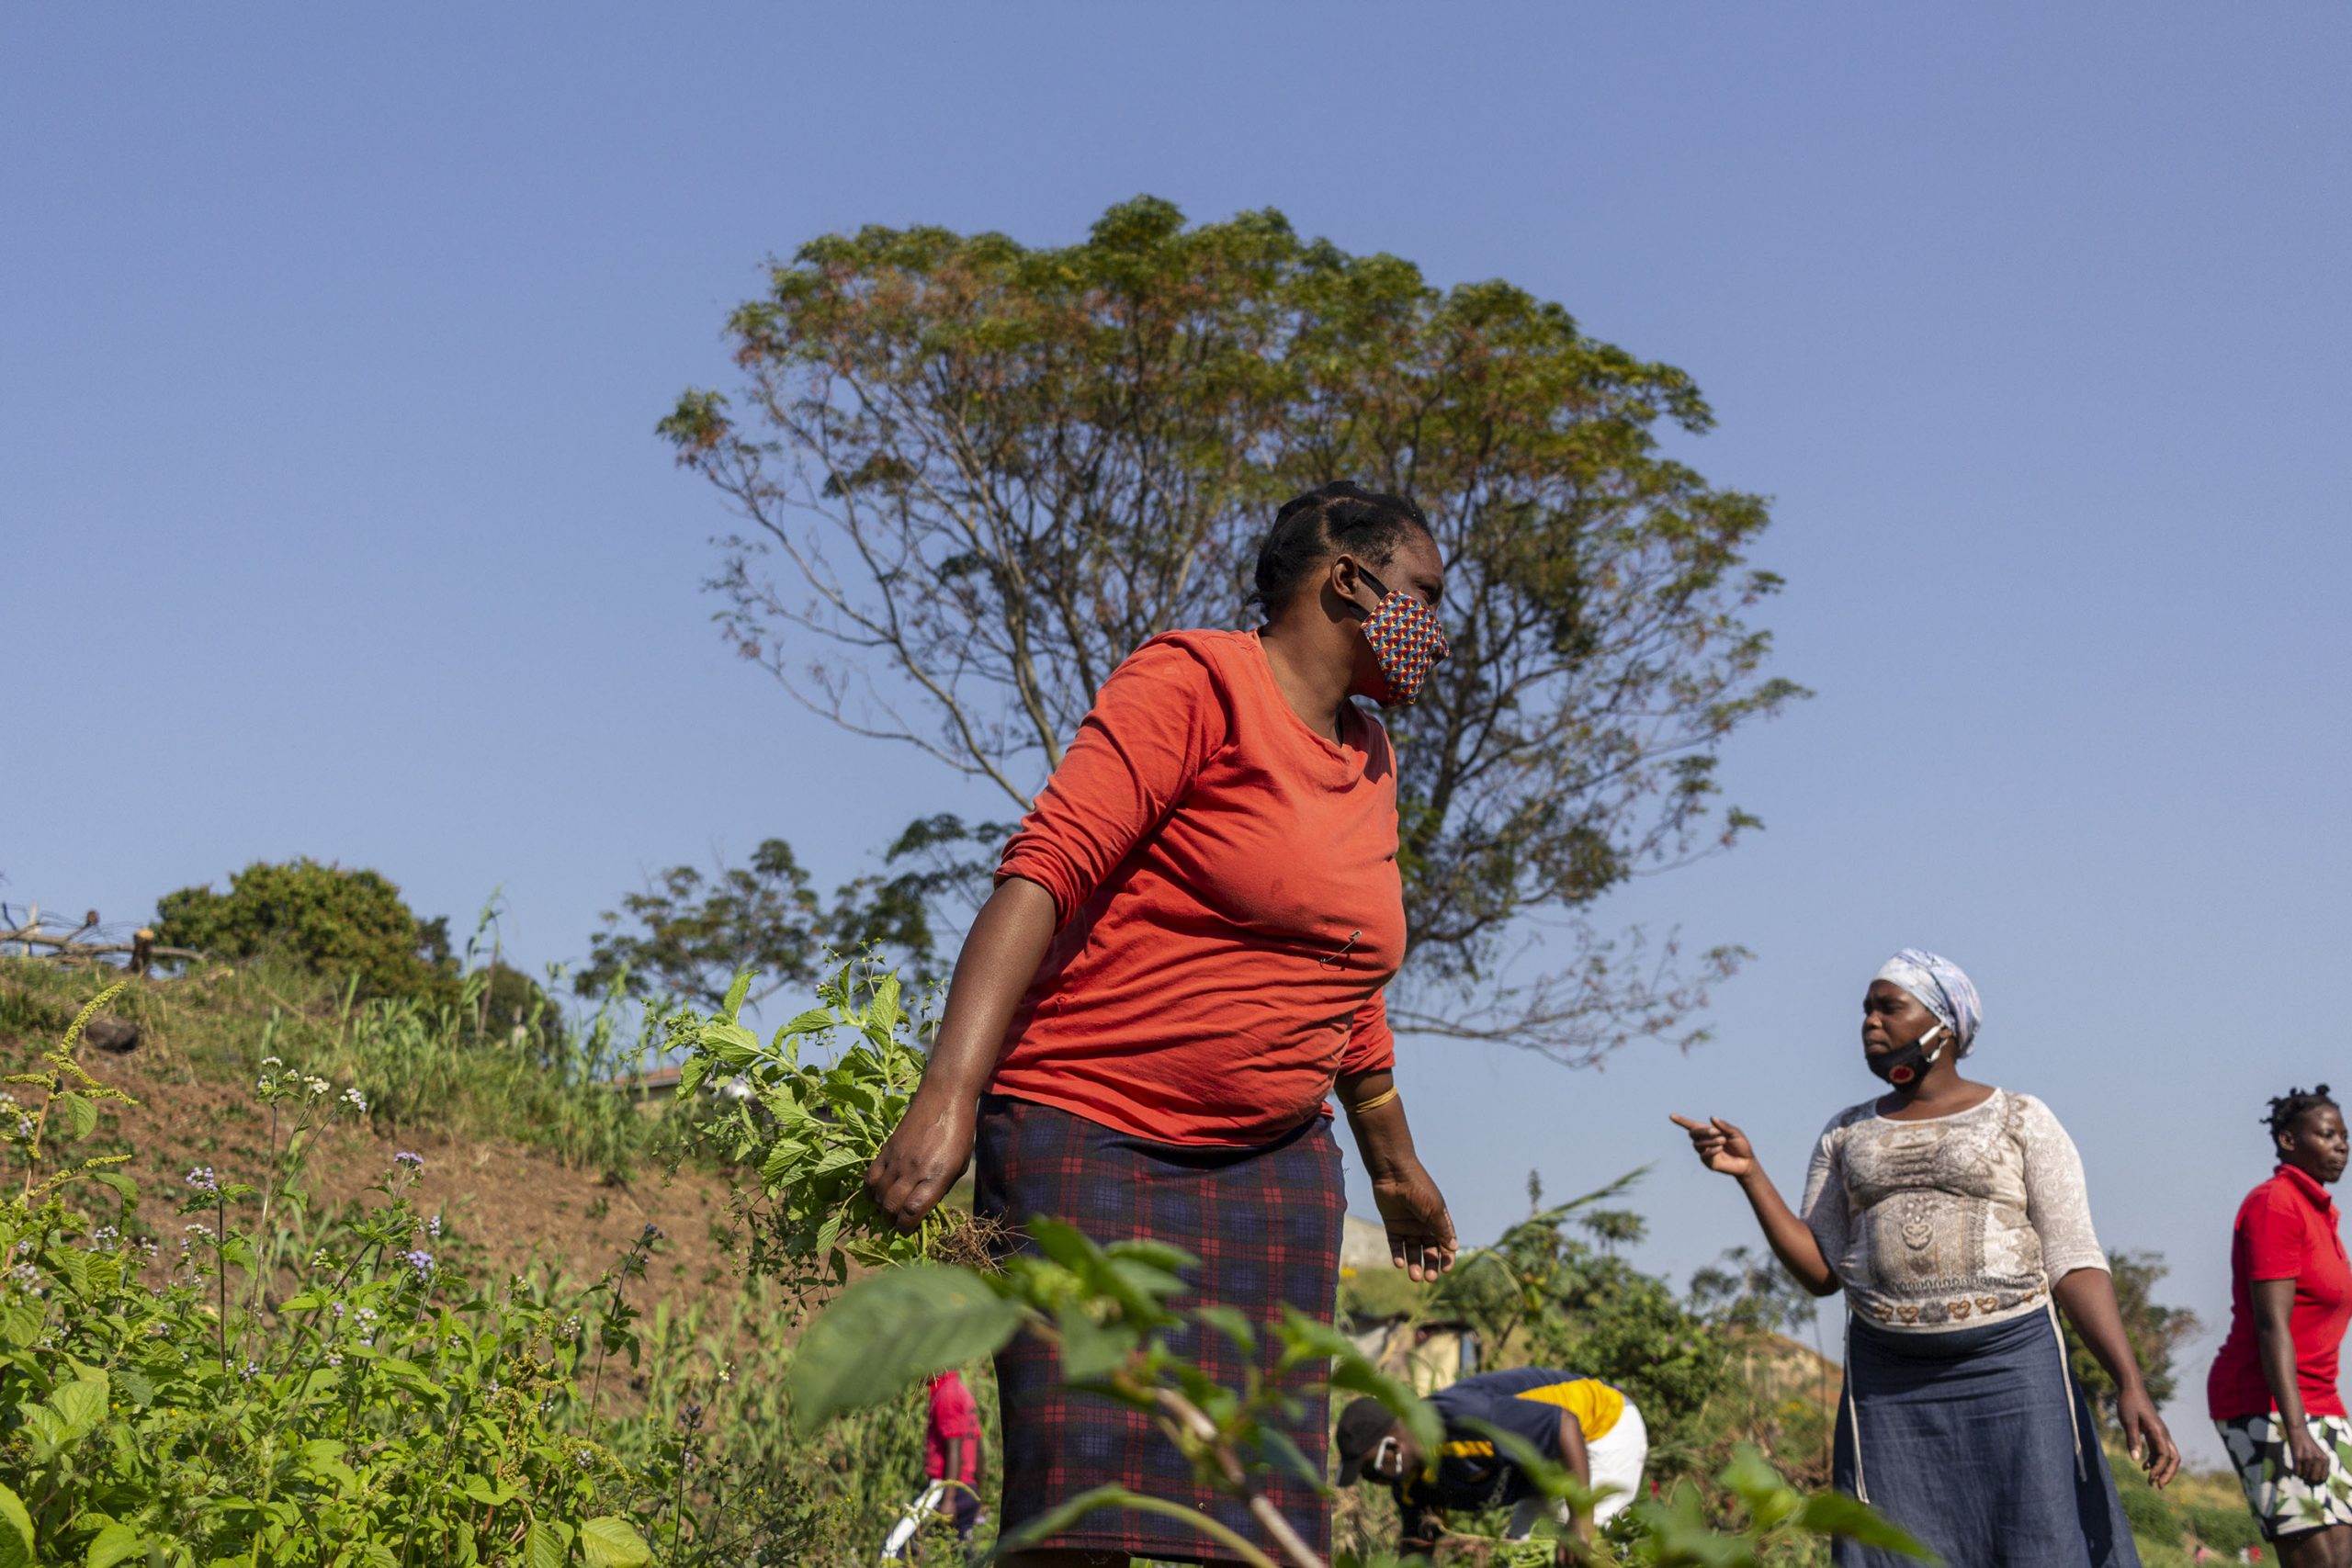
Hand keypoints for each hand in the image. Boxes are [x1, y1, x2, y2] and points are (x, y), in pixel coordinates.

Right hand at [864, 1089, 976, 1232]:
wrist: (944, 1098)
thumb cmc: (959, 1132)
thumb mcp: (959, 1165)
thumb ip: (942, 1187)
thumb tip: (925, 1205)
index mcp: (936, 1176)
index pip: (912, 1212)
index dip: (907, 1228)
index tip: (908, 1231)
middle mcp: (914, 1170)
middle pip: (891, 1207)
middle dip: (893, 1222)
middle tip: (897, 1223)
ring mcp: (897, 1160)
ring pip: (878, 1195)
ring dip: (881, 1208)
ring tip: (888, 1210)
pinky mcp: (886, 1149)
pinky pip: (870, 1177)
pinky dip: (870, 1191)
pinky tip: (876, 1194)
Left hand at [1371, 1159, 1456, 1281]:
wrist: (1393, 1173)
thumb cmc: (1418, 1188)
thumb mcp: (1434, 1210)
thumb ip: (1442, 1230)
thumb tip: (1454, 1248)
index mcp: (1438, 1220)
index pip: (1446, 1243)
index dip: (1447, 1258)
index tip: (1445, 1270)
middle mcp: (1424, 1224)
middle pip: (1429, 1250)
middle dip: (1430, 1265)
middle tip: (1429, 1278)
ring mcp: (1408, 1225)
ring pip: (1413, 1250)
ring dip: (1414, 1264)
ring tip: (1414, 1277)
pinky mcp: (1393, 1225)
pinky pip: (1396, 1244)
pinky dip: (1398, 1255)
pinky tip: (1400, 1264)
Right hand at [1669, 1114, 1756, 1178]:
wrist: (1747, 1162)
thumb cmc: (1742, 1146)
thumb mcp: (1736, 1133)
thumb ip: (1724, 1126)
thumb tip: (1711, 1118)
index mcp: (1709, 1132)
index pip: (1691, 1126)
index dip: (1681, 1121)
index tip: (1671, 1116)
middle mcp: (1704, 1141)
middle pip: (1693, 1133)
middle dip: (1702, 1131)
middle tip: (1716, 1132)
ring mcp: (1704, 1152)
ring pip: (1698, 1144)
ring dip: (1710, 1141)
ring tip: (1723, 1141)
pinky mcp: (1708, 1162)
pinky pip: (1704, 1155)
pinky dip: (1711, 1150)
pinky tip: (1720, 1149)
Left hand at [2116, 1385, 2180, 1487]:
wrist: (2131, 1388)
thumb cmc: (2129, 1403)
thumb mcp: (2128, 1421)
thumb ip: (2133, 1439)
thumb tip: (2136, 1460)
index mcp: (2158, 1431)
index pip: (2165, 1455)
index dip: (2159, 1468)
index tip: (2150, 1477)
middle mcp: (2163, 1434)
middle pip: (2173, 1458)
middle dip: (2168, 1473)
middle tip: (2158, 1486)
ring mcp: (2160, 1434)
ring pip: (2167, 1456)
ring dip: (2161, 1469)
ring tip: (2151, 1481)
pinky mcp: (2154, 1433)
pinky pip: (2159, 1451)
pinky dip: (2154, 1460)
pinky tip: (2144, 1467)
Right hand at [2287, 1420, 2332, 1485]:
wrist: (2299, 1432)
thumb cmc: (2309, 1443)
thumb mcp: (2319, 1453)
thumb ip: (2321, 1465)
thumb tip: (2316, 1480)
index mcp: (2325, 1459)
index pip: (2323, 1477)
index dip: (2318, 1480)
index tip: (2313, 1479)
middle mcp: (2318, 1459)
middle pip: (2314, 1478)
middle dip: (2309, 1479)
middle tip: (2306, 1476)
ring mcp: (2308, 1458)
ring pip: (2305, 1475)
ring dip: (2302, 1474)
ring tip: (2300, 1469)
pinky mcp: (2298, 1457)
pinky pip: (2297, 1471)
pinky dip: (2296, 1472)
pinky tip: (2296, 1467)